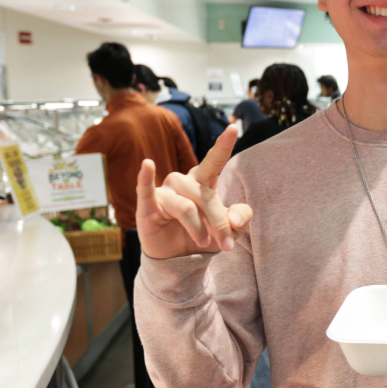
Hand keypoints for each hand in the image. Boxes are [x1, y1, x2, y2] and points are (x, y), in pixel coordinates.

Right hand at [135, 125, 252, 259]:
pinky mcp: (147, 207)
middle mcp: (183, 182)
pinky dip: (146, 178)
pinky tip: (148, 165)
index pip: (214, 160)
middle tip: (227, 245)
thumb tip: (235, 220)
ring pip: (186, 207)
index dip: (223, 144)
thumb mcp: (229, 230)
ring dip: (198, 228)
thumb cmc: (204, 236)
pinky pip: (146, 191)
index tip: (234, 127)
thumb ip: (240, 218)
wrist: (179, 260)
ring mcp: (164, 192)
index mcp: (203, 181)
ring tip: (203, 242)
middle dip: (219, 223)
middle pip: (206, 196)